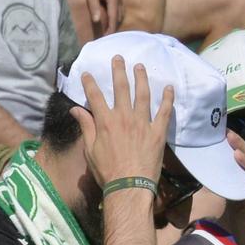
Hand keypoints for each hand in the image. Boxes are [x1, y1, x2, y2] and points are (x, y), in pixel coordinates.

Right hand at [73, 54, 171, 190]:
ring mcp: (143, 123)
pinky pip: (165, 111)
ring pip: (143, 95)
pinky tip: (169, 87)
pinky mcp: (157, 131)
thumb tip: (75, 110)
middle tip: (119, 58)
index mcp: (105, 122)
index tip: (88, 73)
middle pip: (121, 88)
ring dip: (141, 78)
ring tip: (140, 67)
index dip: (90, 83)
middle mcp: (124, 117)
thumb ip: (86, 126)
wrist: (129, 185)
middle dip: (118, 71)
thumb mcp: (90, 149)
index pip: (95, 97)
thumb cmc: (106, 170)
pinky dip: (167, 99)